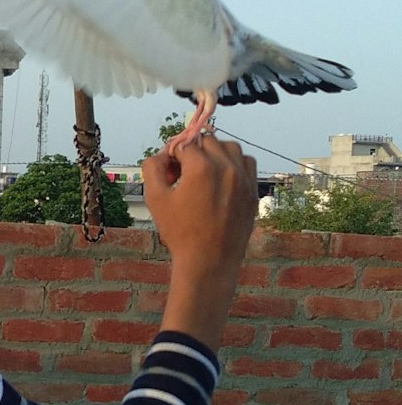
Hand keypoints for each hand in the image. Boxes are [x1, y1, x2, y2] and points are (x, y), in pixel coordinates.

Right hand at [143, 136, 257, 351]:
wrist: (208, 262)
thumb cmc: (179, 232)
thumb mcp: (155, 198)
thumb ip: (152, 168)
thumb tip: (162, 155)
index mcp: (201, 167)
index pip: (184, 144)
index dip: (173, 156)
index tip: (169, 173)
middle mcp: (226, 167)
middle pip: (207, 141)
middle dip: (194, 152)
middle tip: (184, 174)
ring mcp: (243, 179)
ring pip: (230, 147)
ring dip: (216, 153)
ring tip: (205, 173)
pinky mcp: (253, 191)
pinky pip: (247, 163)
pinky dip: (235, 164)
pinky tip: (223, 179)